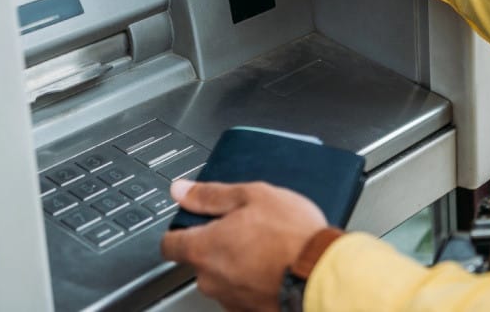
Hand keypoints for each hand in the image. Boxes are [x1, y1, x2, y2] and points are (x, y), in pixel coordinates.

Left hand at [161, 180, 327, 311]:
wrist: (320, 272)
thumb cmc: (292, 235)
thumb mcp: (253, 196)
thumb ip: (212, 194)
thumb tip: (181, 190)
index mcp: (203, 248)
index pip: (169, 244)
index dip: (180, 229)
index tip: (194, 222)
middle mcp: (210, 279)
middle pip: (200, 259)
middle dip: (219, 244)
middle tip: (246, 227)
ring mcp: (230, 298)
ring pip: (223, 276)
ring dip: (238, 262)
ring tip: (268, 246)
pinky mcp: (250, 310)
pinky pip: (244, 290)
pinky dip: (254, 279)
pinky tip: (275, 266)